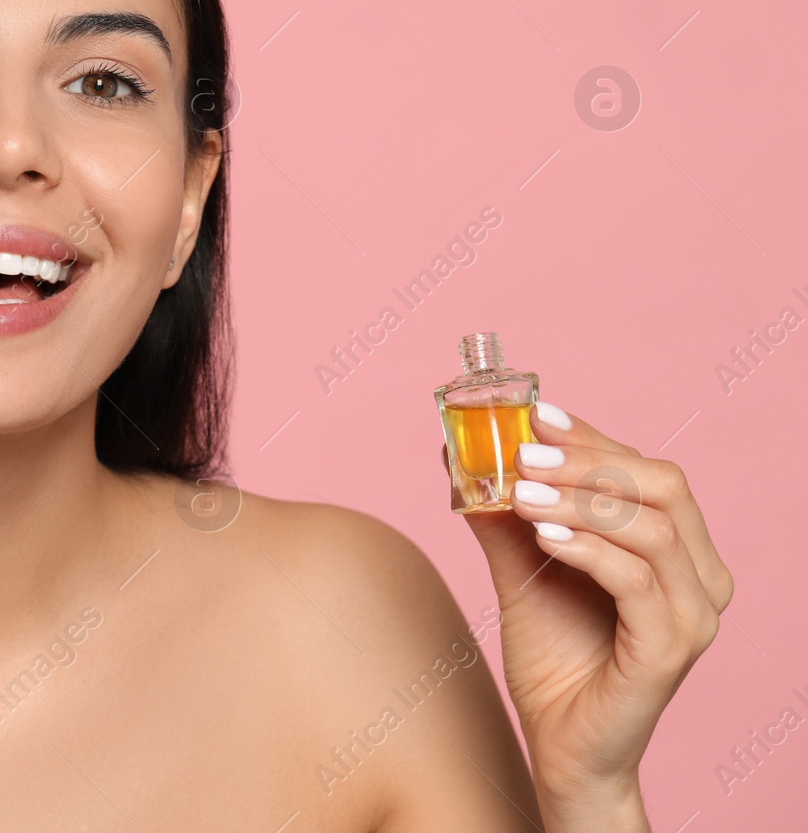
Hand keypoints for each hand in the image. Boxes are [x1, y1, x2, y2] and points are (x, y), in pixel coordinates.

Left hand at [453, 405, 732, 813]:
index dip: (591, 437)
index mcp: (677, 549)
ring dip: (579, 500)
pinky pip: (638, 581)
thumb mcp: (522, 570)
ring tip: (517, 494)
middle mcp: (700, 576)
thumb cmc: (554, 656)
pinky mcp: (670, 650)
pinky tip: (543, 535)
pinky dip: (588, 547)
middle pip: (662, 486)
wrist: (561, 744)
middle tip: (521, 453)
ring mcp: (694, 614)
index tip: (535, 413)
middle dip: (587, 460)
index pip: (646, 470)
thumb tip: (457, 455)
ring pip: (653, 527)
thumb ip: (502, 516)